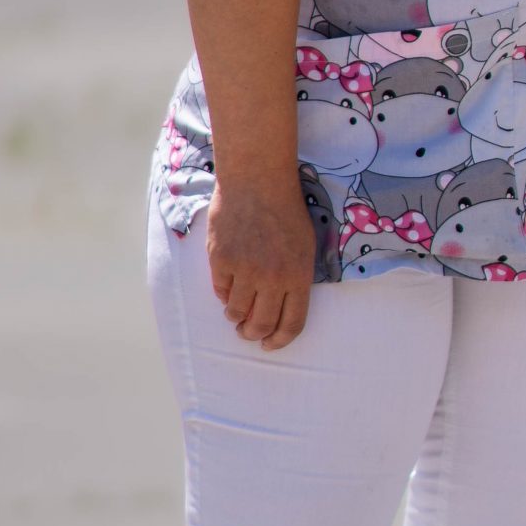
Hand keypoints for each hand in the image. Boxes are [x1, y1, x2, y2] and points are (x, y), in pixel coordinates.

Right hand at [205, 177, 315, 348]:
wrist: (257, 181)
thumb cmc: (286, 212)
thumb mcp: (305, 247)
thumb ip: (296, 279)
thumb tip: (281, 310)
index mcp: (298, 276)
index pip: (291, 324)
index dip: (279, 341)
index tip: (270, 344)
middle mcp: (272, 278)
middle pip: (261, 325)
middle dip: (253, 335)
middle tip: (248, 333)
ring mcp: (245, 270)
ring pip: (236, 312)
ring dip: (236, 317)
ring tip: (236, 311)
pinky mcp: (221, 260)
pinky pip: (219, 291)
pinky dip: (223, 292)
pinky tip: (228, 283)